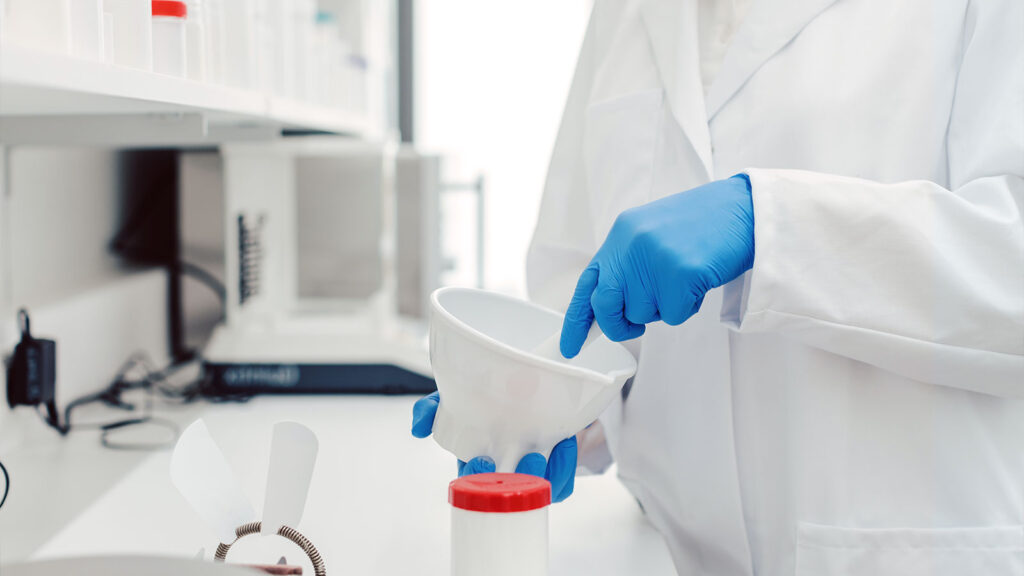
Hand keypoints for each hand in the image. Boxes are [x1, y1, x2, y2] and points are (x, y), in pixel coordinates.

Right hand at [411, 391, 577, 502]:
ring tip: (546, 453)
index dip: (477, 481)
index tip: (481, 462)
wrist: (530, 383)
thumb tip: (418, 427)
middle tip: (520, 465)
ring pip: (538, 492)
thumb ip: (431, 408)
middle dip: (512, 486)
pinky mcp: (557, 468)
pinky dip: (565, 467)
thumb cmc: (488, 397)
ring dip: (544, 477)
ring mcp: (531, 471)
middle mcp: (505, 470)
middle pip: (508, 495)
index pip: (474, 486)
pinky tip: (564, 443)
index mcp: (478, 462)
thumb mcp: (455, 397)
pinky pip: (563, 482)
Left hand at [561, 175, 754, 356]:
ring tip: (684, 280)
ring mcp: (654, 258)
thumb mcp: (652, 235)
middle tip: (636, 327)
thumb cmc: (702, 226)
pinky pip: (673, 314)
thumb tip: (607, 309)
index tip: (569, 347)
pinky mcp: (680, 273)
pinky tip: (699, 282)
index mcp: (621, 233)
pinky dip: (687, 307)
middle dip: (618, 325)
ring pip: (642, 314)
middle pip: (606, 306)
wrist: (745, 210)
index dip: (577, 319)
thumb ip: (628, 265)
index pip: (588, 283)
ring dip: (663, 308)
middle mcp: (631, 244)